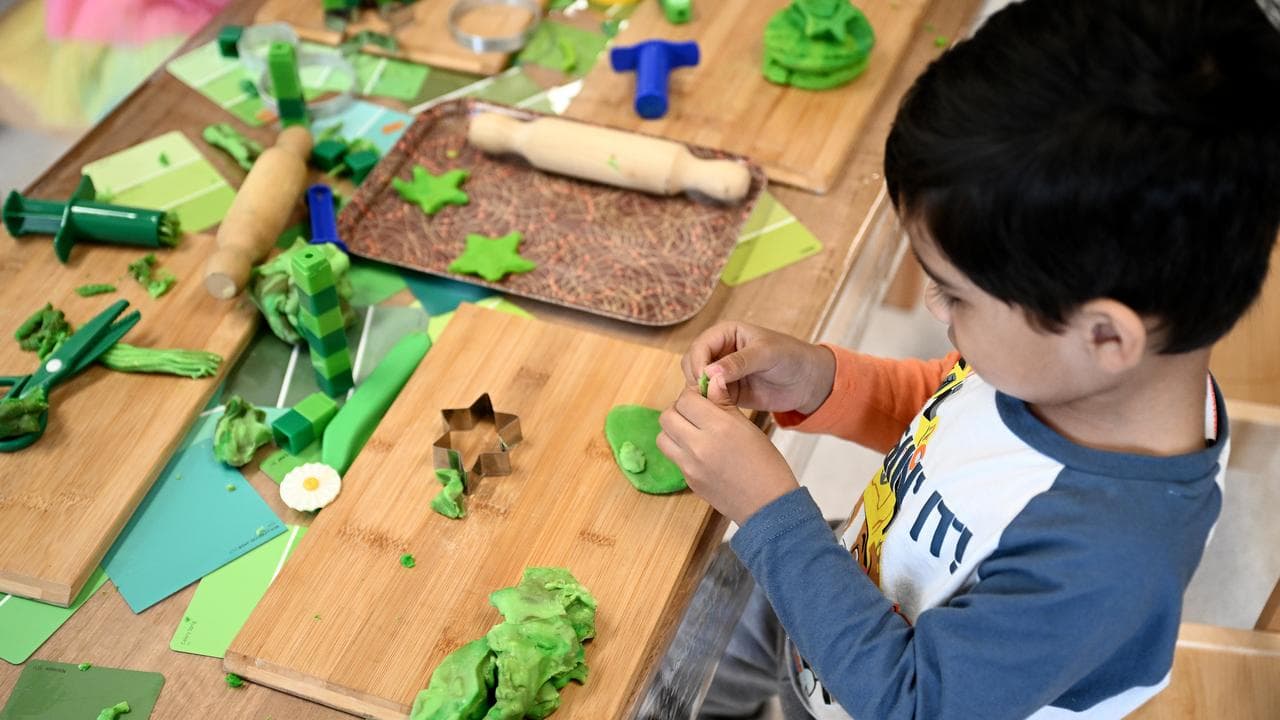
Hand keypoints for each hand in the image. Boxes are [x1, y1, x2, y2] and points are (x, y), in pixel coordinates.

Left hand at [658, 387, 798, 524]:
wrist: (768, 505)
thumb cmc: (766, 464)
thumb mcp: (747, 427)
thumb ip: (724, 403)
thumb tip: (712, 379)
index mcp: (718, 427)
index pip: (686, 399)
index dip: (693, 394)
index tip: (703, 397)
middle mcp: (699, 445)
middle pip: (667, 416)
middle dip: (679, 410)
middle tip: (696, 413)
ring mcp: (690, 465)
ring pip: (663, 436)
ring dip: (673, 430)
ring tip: (693, 431)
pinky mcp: (688, 480)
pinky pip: (673, 456)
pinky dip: (679, 448)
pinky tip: (698, 450)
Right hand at [682, 322, 834, 414]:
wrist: (807, 381)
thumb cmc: (791, 357)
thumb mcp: (766, 354)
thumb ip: (739, 362)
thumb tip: (710, 373)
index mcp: (726, 333)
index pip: (700, 346)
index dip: (699, 362)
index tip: (704, 379)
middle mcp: (719, 352)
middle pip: (692, 364)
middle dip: (696, 379)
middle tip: (708, 394)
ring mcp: (721, 373)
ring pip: (697, 383)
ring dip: (701, 394)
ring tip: (716, 403)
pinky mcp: (726, 392)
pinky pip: (709, 398)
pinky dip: (709, 405)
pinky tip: (719, 411)